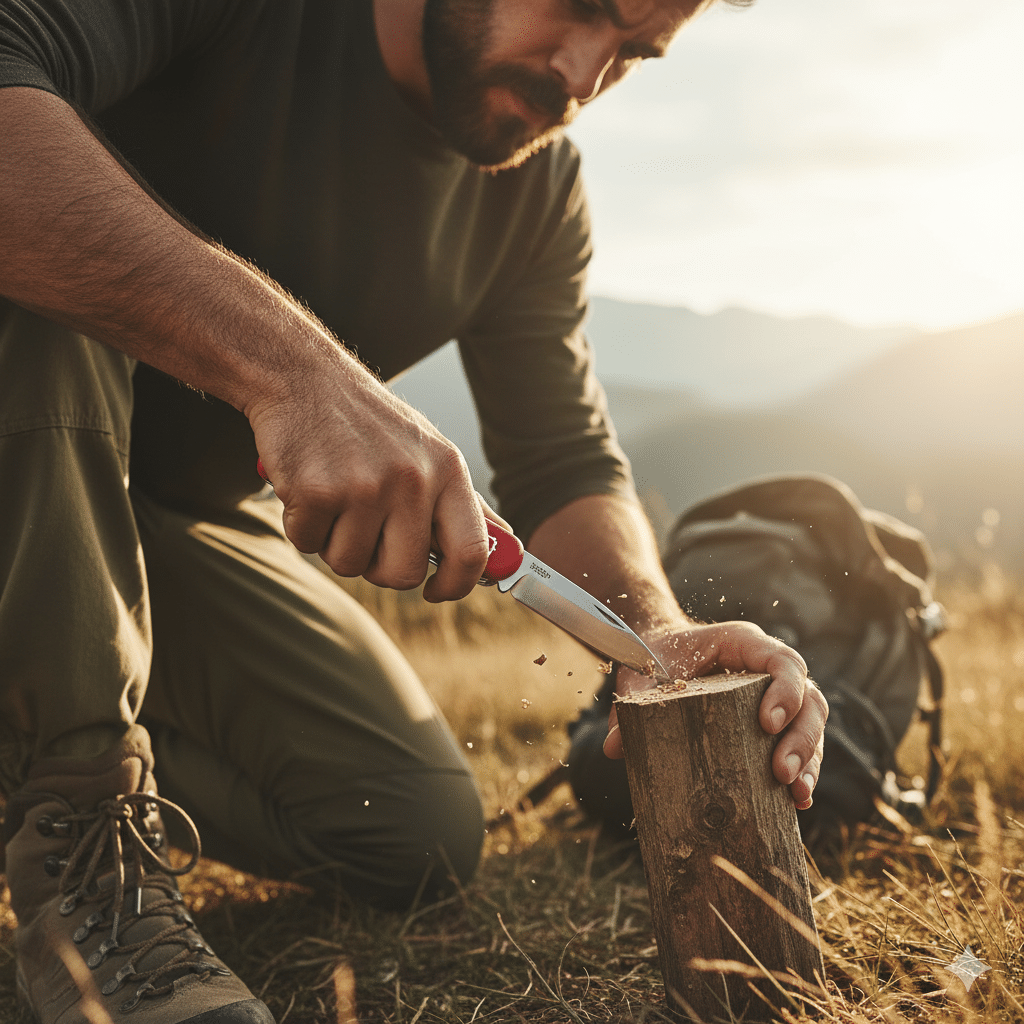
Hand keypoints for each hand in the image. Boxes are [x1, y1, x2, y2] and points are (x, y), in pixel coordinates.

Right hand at [247, 351, 492, 600]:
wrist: (303, 377)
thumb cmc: (370, 424)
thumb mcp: (430, 451)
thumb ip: (465, 506)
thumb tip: (505, 553)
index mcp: (448, 471)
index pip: (472, 551)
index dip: (457, 585)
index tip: (437, 590)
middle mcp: (412, 479)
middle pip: (404, 573)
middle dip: (380, 566)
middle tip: (367, 533)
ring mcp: (364, 486)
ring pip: (350, 564)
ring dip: (335, 543)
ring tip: (335, 498)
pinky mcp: (317, 491)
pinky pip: (308, 544)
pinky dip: (303, 526)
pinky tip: (307, 488)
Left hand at [602, 620, 827, 809]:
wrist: (654, 653)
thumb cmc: (653, 657)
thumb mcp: (640, 675)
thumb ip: (630, 704)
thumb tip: (614, 748)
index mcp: (744, 644)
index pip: (782, 661)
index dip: (786, 690)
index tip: (767, 723)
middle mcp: (767, 668)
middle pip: (808, 699)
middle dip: (801, 738)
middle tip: (782, 773)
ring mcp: (774, 696)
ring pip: (811, 724)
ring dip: (809, 760)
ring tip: (797, 796)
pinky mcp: (770, 725)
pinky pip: (799, 745)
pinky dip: (802, 771)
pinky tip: (797, 803)